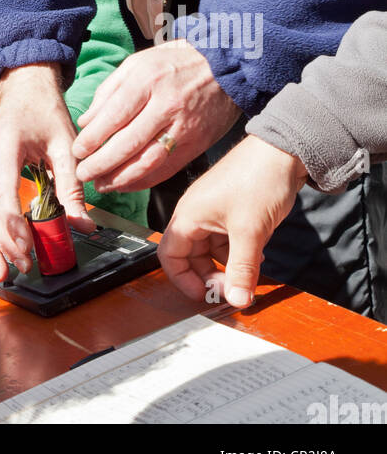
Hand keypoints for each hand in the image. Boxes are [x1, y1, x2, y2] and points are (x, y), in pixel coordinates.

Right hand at [0, 64, 93, 282]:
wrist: (25, 89)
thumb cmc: (46, 112)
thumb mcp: (66, 145)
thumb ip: (73, 186)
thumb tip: (84, 226)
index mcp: (5, 144)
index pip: (2, 191)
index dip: (11, 223)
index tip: (25, 248)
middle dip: (1, 241)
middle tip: (21, 267)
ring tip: (0, 272)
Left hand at [73, 40, 240, 191]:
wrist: (226, 66)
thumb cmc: (176, 62)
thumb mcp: (138, 63)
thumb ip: (109, 91)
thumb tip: (86, 121)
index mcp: (148, 80)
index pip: (114, 116)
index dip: (92, 139)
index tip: (77, 151)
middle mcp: (166, 105)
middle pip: (128, 143)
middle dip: (100, 164)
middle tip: (83, 174)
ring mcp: (184, 128)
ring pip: (148, 162)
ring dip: (120, 179)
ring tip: (101, 184)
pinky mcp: (197, 144)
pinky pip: (167, 169)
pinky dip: (144, 181)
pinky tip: (126, 185)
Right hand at [158, 135, 307, 307]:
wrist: (284, 152)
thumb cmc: (258, 179)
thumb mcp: (250, 232)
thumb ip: (242, 270)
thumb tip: (237, 300)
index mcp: (189, 215)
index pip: (169, 256)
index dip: (183, 280)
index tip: (205, 296)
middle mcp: (196, 213)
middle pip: (191, 256)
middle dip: (209, 277)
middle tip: (232, 290)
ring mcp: (214, 211)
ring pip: (211, 250)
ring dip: (227, 267)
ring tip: (248, 276)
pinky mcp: (231, 210)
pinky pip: (227, 241)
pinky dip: (239, 254)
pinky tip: (258, 258)